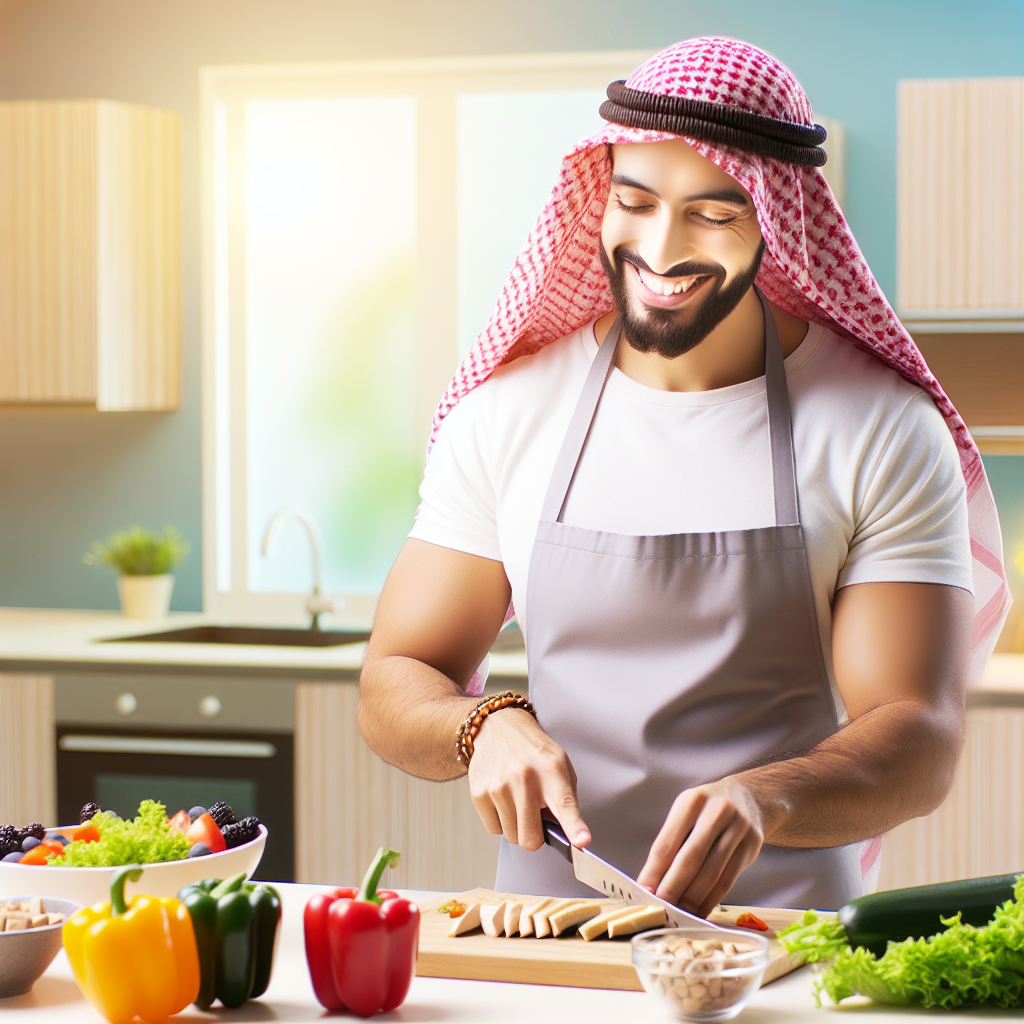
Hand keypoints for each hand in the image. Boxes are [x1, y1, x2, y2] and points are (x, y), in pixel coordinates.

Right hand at [467, 708, 591, 851]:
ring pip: (512, 836)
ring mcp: (499, 786)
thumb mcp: (560, 765)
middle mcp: (525, 778)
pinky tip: (503, 799)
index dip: (574, 827)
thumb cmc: (535, 752)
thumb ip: (566, 799)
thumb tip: (568, 836)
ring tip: (517, 799)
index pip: (566, 805)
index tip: (582, 841)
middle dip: (534, 835)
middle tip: (535, 816)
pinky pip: (494, 829)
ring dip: (517, 825)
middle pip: (530, 838)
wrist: (500, 727)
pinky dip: (500, 820)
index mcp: (552, 771)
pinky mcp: (479, 793)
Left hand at [636, 779, 763, 917]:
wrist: (748, 797)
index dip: (654, 871)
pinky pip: (728, 880)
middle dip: (673, 888)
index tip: (644, 893)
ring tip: (679, 915)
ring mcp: (738, 828)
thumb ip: (671, 842)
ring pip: (712, 873)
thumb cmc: (706, 810)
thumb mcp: (686, 813)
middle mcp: (716, 811)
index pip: (667, 843)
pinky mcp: (751, 845)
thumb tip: (651, 882)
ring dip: (692, 899)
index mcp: (691, 801)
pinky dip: (712, 899)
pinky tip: (700, 910)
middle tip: (661, 909)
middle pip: (690, 859)